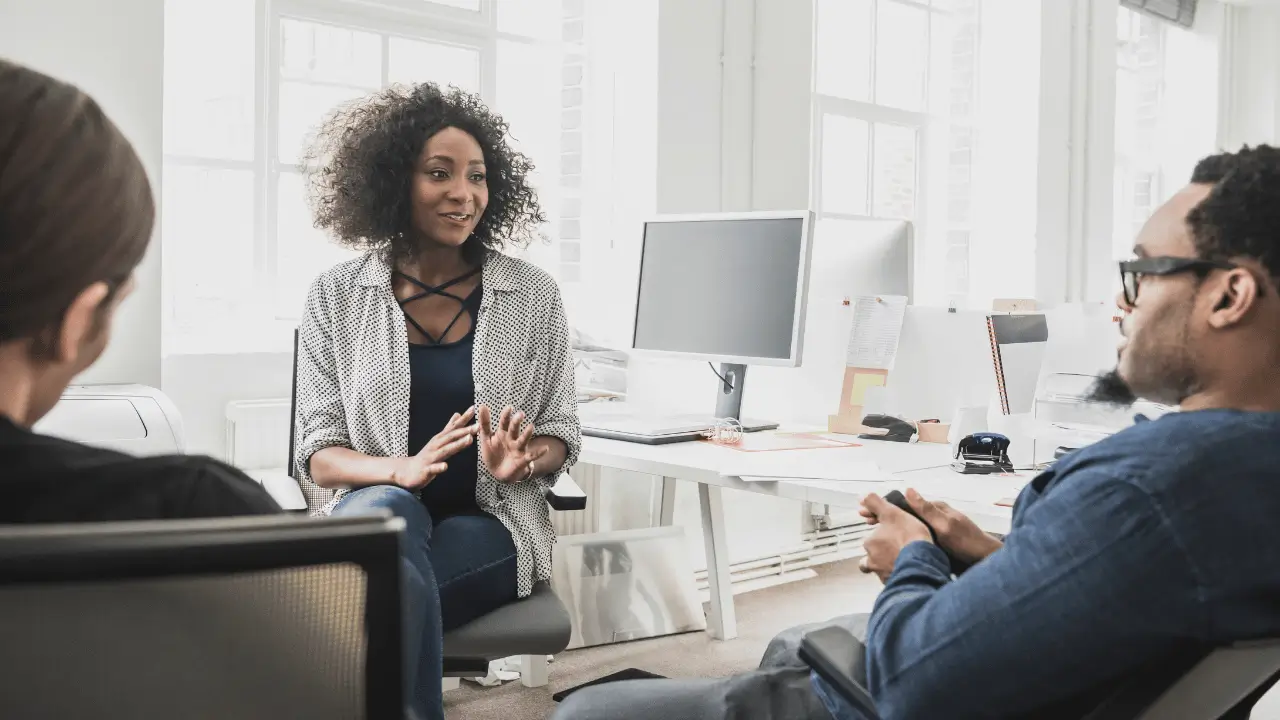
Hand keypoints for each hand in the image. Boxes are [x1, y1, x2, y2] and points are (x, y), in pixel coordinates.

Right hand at [391, 406, 476, 489]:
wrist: (408, 472)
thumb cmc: (427, 456)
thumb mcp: (439, 440)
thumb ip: (449, 428)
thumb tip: (457, 414)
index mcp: (440, 439)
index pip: (454, 427)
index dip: (464, 418)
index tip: (474, 408)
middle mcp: (436, 445)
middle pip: (452, 437)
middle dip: (465, 431)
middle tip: (478, 426)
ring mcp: (431, 457)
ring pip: (445, 450)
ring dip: (457, 444)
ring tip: (469, 440)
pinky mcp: (426, 470)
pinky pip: (433, 469)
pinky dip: (439, 467)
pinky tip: (445, 466)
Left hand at [478, 404, 547, 483]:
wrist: (498, 473)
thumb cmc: (493, 454)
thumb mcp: (486, 439)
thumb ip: (485, 424)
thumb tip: (482, 405)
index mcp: (502, 434)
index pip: (504, 423)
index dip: (506, 416)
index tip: (509, 408)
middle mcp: (511, 439)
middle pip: (514, 429)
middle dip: (517, 422)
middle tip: (520, 414)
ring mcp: (518, 449)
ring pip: (523, 440)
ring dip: (527, 434)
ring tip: (531, 426)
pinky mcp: (522, 460)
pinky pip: (531, 456)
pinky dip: (538, 453)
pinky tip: (545, 449)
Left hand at [858, 492, 933, 582]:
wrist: (922, 563)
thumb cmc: (908, 538)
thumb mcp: (892, 513)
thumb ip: (876, 504)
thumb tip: (862, 496)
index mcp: (870, 544)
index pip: (871, 540)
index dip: (882, 537)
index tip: (893, 536)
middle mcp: (873, 562)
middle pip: (873, 559)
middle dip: (882, 556)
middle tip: (898, 550)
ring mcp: (884, 576)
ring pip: (883, 572)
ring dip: (891, 567)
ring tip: (905, 562)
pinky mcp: (896, 587)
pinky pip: (896, 582)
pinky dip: (901, 577)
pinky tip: (911, 572)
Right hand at [860, 489, 1002, 565]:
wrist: (986, 564)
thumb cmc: (970, 545)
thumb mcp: (946, 526)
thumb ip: (927, 509)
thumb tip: (909, 490)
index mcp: (936, 510)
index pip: (903, 504)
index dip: (883, 507)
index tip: (866, 509)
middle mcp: (934, 518)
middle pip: (902, 514)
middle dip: (882, 515)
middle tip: (863, 518)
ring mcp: (935, 532)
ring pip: (906, 527)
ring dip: (888, 528)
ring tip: (872, 531)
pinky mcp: (937, 545)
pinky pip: (913, 539)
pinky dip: (899, 539)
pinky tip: (891, 546)